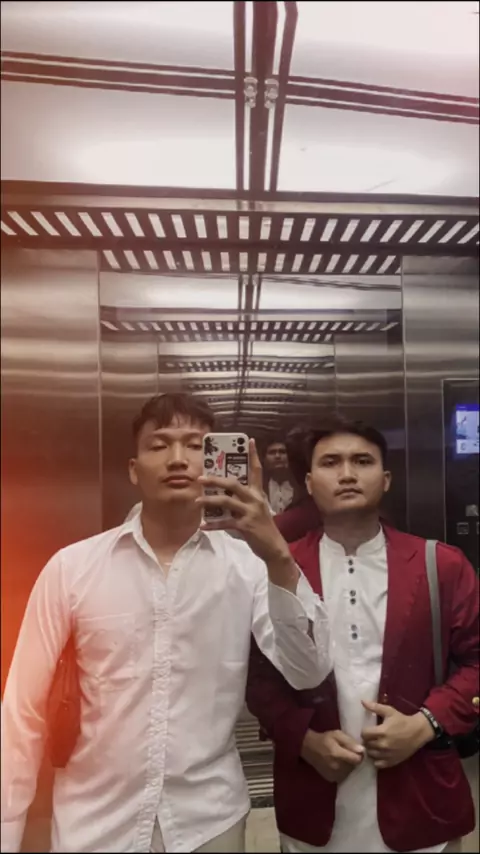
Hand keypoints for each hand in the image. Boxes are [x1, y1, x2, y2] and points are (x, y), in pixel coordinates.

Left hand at [197, 439, 294, 570]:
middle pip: (233, 484)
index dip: (253, 455)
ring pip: (226, 501)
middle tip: (200, 478)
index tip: (249, 440)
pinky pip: (225, 523)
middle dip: (215, 479)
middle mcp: (255, 499)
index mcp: (258, 493)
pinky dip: (213, 525)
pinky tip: (202, 526)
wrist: (273, 547)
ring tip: (197, 501)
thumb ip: (242, 501)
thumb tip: (223, 495)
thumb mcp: (256, 509)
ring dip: (209, 500)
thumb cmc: (262, 527)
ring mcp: (250, 512)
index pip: (256, 470)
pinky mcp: (245, 526)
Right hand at [301, 729, 363, 783]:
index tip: (356, 750)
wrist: (309, 748)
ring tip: (342, 758)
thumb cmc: (325, 739)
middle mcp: (336, 767)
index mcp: (338, 754)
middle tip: (347, 752)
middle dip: (353, 759)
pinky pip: (344, 776)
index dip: (360, 755)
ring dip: (349, 765)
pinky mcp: (331, 779)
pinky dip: (343, 771)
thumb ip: (350, 742)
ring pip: (350, 772)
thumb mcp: (337, 734)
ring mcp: (333, 775)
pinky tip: (338, 764)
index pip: (357, 760)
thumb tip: (362, 750)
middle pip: (354, 766)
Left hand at [361, 701, 434, 769]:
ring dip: (371, 750)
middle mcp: (383, 745)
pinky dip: (377, 760)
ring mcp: (387, 755)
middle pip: (366, 744)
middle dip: (367, 740)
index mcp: (382, 732)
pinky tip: (379, 754)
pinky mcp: (392, 762)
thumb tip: (362, 701)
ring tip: (375, 745)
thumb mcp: (389, 711)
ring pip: (371, 754)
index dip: (365, 731)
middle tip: (372, 737)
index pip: (364, 734)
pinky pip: (378, 764)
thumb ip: (375, 707)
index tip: (369, 730)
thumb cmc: (402, 720)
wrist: (418, 732)